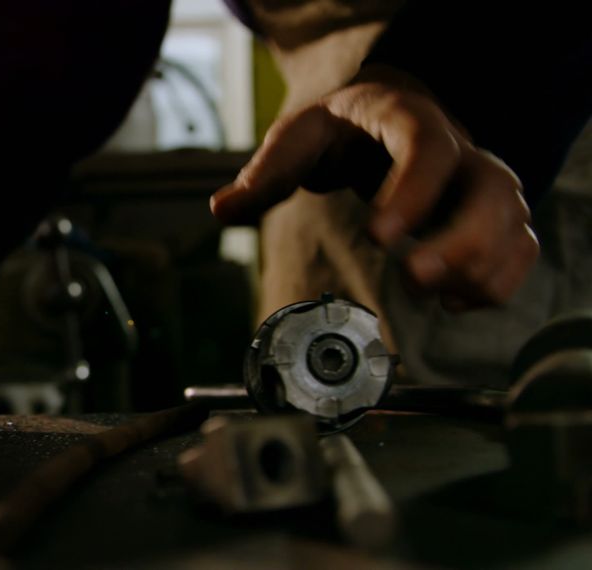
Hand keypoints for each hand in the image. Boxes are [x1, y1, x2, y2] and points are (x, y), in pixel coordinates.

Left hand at [210, 66, 537, 310]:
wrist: (382, 116)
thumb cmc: (340, 127)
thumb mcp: (297, 137)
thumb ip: (265, 175)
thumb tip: (224, 209)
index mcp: (408, 119)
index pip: (427, 147)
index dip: (413, 192)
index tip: (381, 236)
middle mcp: (459, 148)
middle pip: (492, 191)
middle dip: (461, 243)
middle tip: (414, 279)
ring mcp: (481, 182)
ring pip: (512, 224)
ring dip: (480, 270)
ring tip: (432, 296)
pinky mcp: (490, 216)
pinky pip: (518, 249)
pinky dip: (497, 281)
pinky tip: (453, 301)